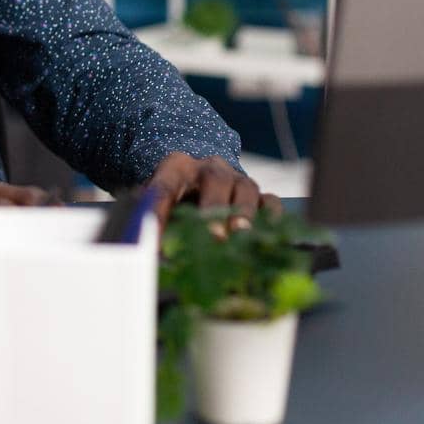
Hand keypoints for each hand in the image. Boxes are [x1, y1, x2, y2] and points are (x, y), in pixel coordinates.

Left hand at [147, 153, 281, 232]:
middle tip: (214, 235)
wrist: (201, 179)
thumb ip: (155, 224)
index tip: (157, 242)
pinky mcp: (259, 195)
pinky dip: (271, 218)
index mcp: (176, 167)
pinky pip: (270, 202)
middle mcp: (210, 168)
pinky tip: (267, 235)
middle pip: (214, 180)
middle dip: (214, 208)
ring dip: (244, 213)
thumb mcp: (159, 204)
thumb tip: (153, 255)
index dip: (159, 213)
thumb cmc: (177, 197)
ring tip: (241, 233)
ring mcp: (237, 179)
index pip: (164, 188)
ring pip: (245, 188)